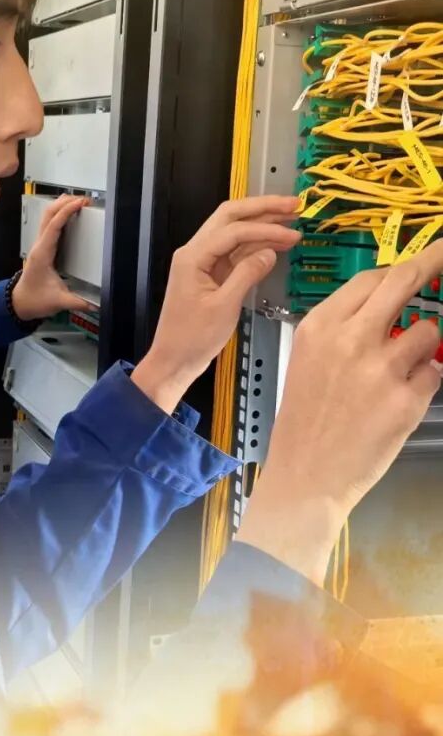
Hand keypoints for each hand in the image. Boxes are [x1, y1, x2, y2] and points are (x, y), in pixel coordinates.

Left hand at [11, 193, 97, 322]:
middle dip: (64, 202)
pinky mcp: (42, 247)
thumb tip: (96, 302)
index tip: (80, 203)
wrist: (19, 303)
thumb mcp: (58, 301)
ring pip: (47, 217)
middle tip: (83, 199)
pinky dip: (60, 215)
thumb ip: (78, 301)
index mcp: (43, 254)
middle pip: (48, 214)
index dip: (66, 211)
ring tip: (79, 202)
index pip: (54, 226)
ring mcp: (39, 245)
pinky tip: (70, 215)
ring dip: (61, 206)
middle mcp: (39, 246)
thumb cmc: (34, 300)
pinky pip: (49, 225)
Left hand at [132, 196, 302, 414]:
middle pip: (230, 217)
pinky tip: (276, 244)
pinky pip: (235, 251)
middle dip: (261, 208)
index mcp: (193, 257)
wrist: (174, 360)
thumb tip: (270, 251)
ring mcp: (203, 262)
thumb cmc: (193, 338)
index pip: (233, 230)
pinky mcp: (211, 274)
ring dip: (261, 224)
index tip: (292, 232)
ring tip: (291, 220)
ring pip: (234, 232)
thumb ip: (247, 274)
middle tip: (292, 205)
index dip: (265, 229)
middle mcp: (195, 252)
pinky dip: (256, 244)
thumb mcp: (224, 307)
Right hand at [236, 244, 442, 586]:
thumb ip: (343, 327)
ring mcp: (381, 369)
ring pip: (430, 331)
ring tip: (401, 370)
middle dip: (433, 264)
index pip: (372, 278)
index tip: (420, 261)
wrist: (306, 474)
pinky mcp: (406, 400)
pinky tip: (398, 400)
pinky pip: (434, 373)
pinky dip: (424, 383)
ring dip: (425, 346)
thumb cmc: (306, 420)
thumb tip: (386, 305)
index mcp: (321, 325)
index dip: (402, 269)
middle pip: (404, 282)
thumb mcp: (308, 359)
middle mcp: (351, 339)